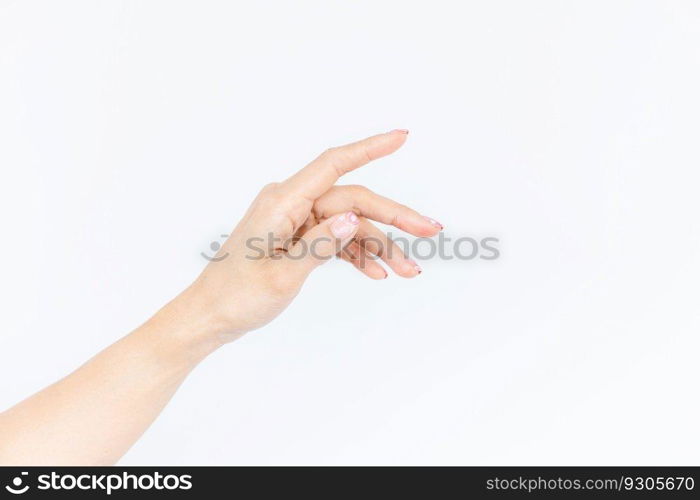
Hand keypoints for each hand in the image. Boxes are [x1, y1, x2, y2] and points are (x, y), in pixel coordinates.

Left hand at [173, 130, 443, 344]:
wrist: (210, 316)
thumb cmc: (236, 297)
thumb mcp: (282, 276)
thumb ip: (320, 245)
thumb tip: (354, 218)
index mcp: (282, 203)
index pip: (333, 165)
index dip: (370, 148)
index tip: (402, 136)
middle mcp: (291, 205)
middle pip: (353, 201)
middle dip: (393, 218)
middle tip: (431, 232)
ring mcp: (295, 222)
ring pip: (349, 224)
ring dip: (379, 246)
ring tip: (408, 271)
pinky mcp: (297, 239)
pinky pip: (336, 239)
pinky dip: (357, 254)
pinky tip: (377, 273)